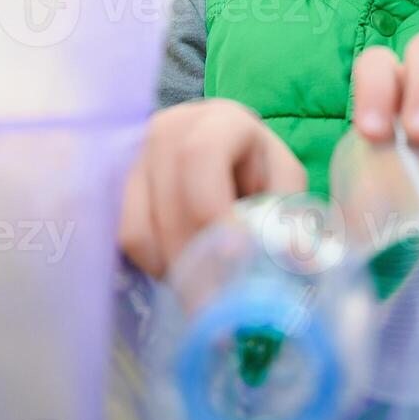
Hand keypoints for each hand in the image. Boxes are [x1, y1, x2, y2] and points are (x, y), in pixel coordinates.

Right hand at [118, 98, 306, 277]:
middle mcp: (170, 129)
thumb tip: (296, 257)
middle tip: (221, 299)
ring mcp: (139, 157)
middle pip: (171, 199)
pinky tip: (184, 270)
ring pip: (144, 224)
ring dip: (176, 266)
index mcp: (220, 120)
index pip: (201, 156)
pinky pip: (129, 236)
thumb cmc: (260, 168)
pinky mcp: (122, 187)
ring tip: (208, 291)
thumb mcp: (284, 181)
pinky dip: (155, 263)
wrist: (226, 156)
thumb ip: (289, 214)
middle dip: (196, 255)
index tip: (235, 253)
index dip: (212, 207)